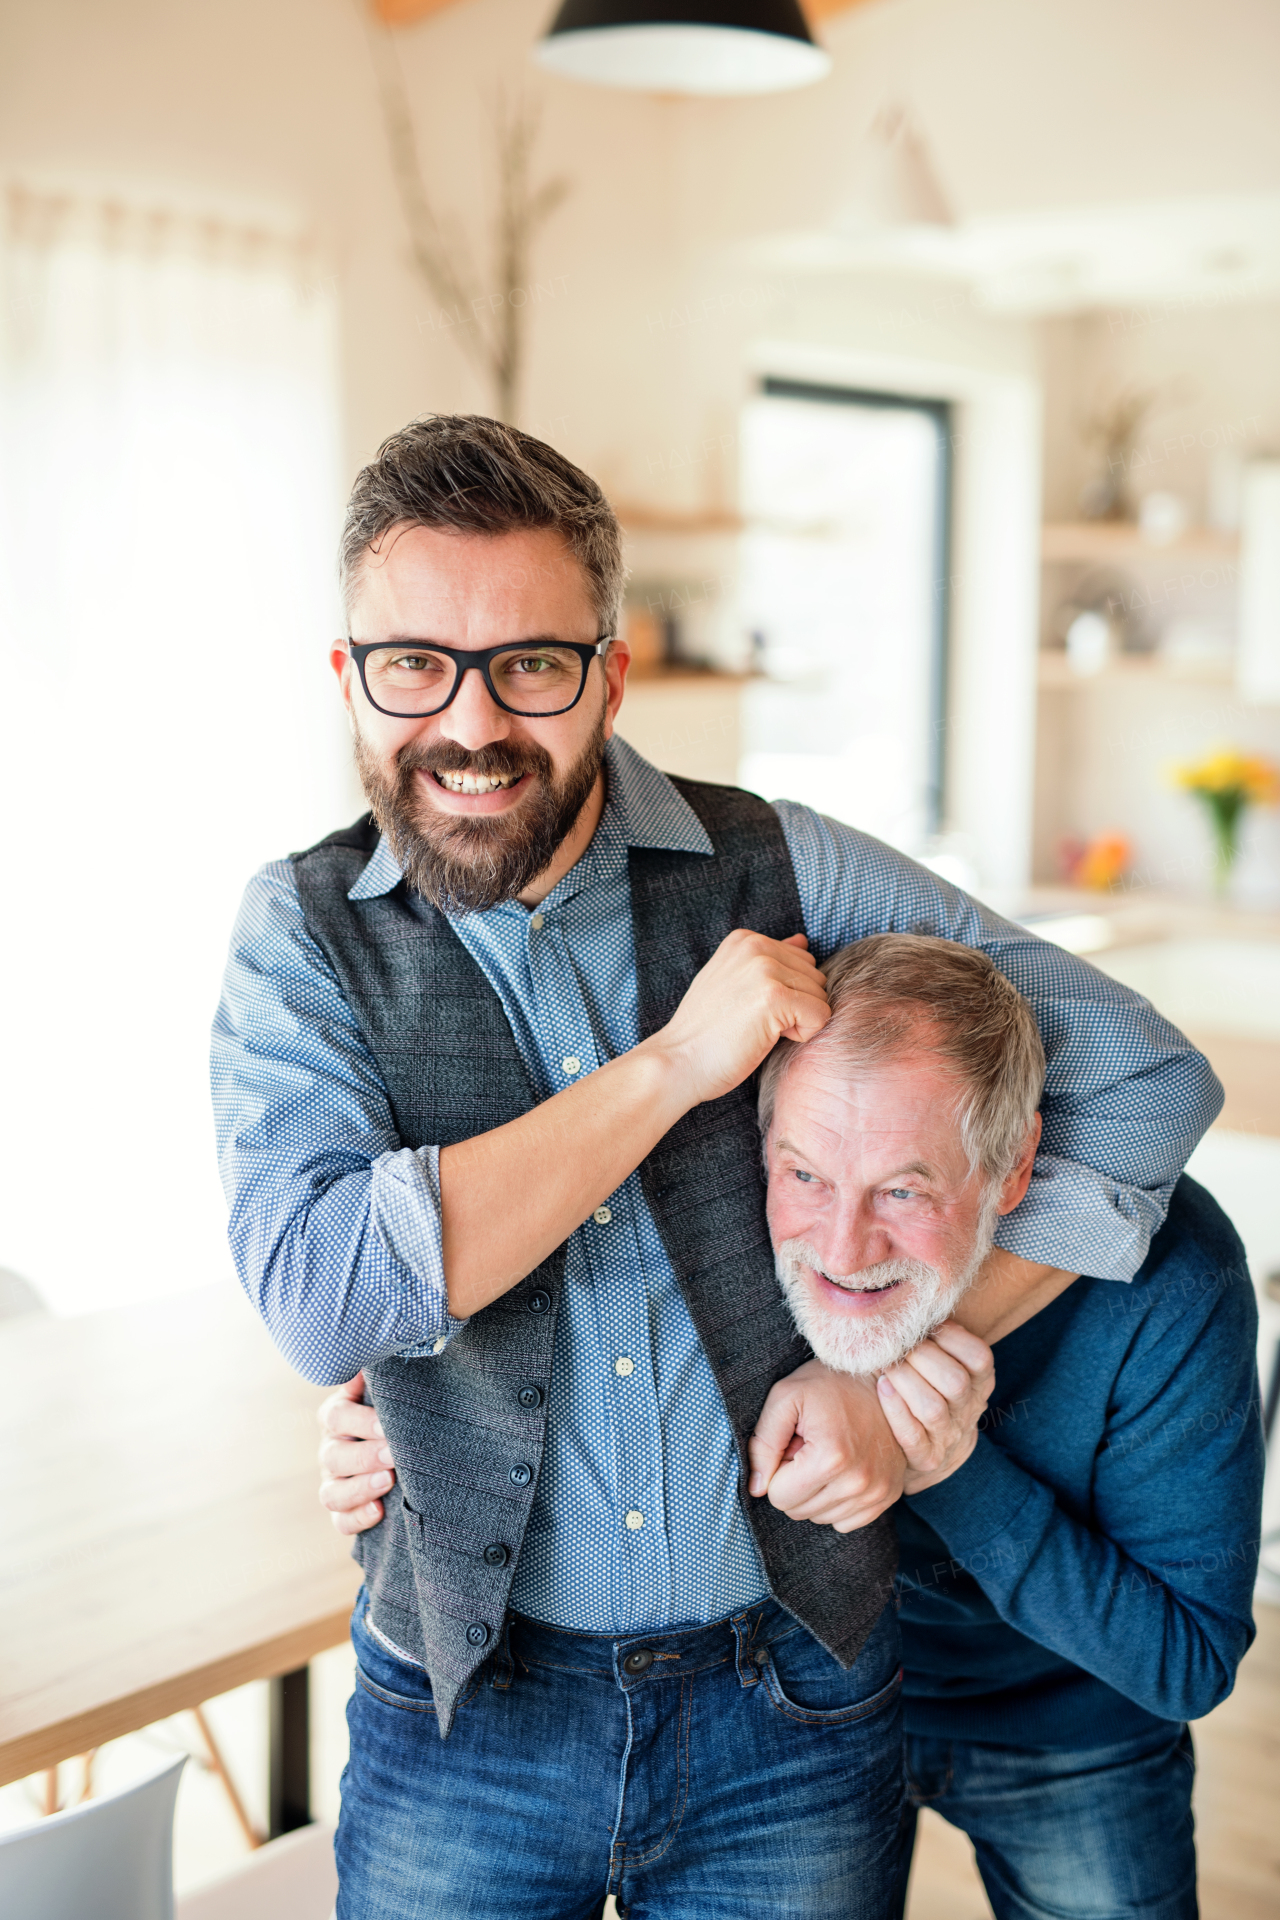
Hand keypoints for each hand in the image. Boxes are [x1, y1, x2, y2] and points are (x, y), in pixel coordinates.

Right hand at [317, 1372, 397, 1535]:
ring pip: (332, 1493)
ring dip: (359, 1489)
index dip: (358, 1421)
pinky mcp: (343, 1511)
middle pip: (333, 1457)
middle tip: (394, 1454)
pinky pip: (341, 1521)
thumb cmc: (394, 1410)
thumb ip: (382, 1380)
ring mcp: (334, 1482)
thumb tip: (379, 1355)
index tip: (386, 1424)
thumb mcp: (386, 1393)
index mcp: (337, 1417)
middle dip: (365, 1456)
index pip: (335, 1417)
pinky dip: (357, 1519)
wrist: (403, 1443)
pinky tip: (379, 1512)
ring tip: (388, 1481)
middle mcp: (331, 1449)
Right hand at [648, 930, 829, 1107]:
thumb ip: (768, 959)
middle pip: (816, 977)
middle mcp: (756, 946)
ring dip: (798, 1021)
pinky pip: (821, 1015)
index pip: (803, 961)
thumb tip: (802, 941)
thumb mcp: (733, 981)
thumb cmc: (705, 1032)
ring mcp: (765, 969)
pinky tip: (766, 1037)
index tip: (750, 1008)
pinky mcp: (775, 996)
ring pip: (820, 997)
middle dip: (795, 1006)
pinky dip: (802, 1035)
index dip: (785, 994)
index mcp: (745, 939)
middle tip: (754, 1022)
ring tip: (757, 1029)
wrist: (678, 1062)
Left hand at [747, 1359, 906, 1532]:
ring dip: (816, 1491)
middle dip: (795, 1481)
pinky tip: (842, 1469)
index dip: (778, 1469)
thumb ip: (763, 1443)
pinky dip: (837, 1500)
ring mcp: (877, 1492)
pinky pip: (845, 1521)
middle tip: (810, 1446)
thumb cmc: (827, 1383)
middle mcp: (858, 1483)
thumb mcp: (785, 1398)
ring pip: (821, 1518)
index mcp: (830, 1459)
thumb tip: (756, 1488)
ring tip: (827, 1453)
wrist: (879, 1375)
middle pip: (798, 1511)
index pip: (779, 1497)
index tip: (793, 1443)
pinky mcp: (888, 1496)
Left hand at [876, 1320, 994, 1494]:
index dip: (951, 1337)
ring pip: (933, 1409)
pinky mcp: (927, 1458)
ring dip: (904, 1381)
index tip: (925, 1327)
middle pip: (955, 1382)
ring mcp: (950, 1436)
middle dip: (921, 1358)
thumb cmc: (926, 1386)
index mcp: (980, 1382)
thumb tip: (908, 1300)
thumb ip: (934, 1337)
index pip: (980, 1358)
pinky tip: (881, 1388)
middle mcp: (969, 1409)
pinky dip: (895, 1410)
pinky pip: (912, 1436)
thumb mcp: (943, 1361)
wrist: (929, 1448)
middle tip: (897, 1346)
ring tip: (885, 1366)